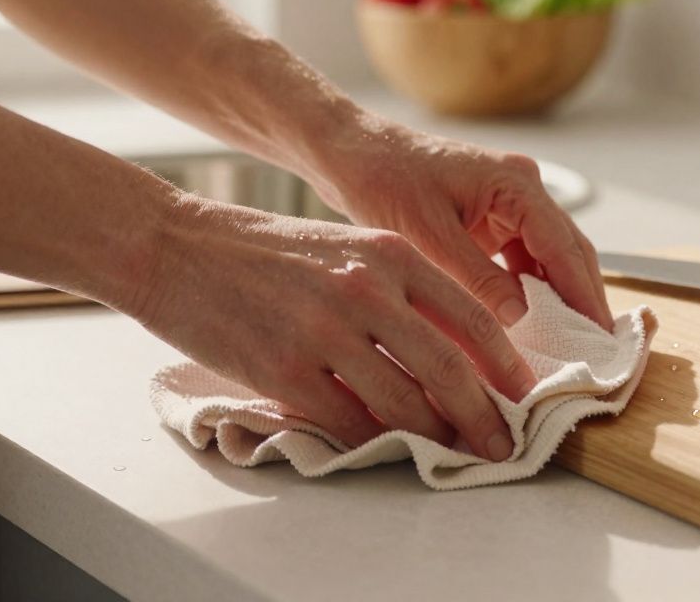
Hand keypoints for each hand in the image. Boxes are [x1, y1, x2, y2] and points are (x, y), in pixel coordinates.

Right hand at [129, 195, 537, 460]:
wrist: (177, 247)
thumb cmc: (265, 249)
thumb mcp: (348, 246)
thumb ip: (401, 289)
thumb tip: (452, 346)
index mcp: (390, 254)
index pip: (471, 318)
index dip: (504, 364)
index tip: (522, 391)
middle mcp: (366, 290)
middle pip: (448, 369)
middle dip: (485, 414)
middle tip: (502, 442)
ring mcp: (325, 333)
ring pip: (405, 402)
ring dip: (438, 436)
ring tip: (456, 453)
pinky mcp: (285, 372)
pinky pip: (349, 420)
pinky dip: (377, 440)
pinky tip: (394, 448)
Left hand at [314, 118, 613, 331]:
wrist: (351, 154)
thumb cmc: (383, 181)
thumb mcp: (429, 236)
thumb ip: (478, 277)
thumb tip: (522, 317)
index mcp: (515, 183)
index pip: (565, 247)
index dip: (584, 295)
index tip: (598, 337)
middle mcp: (522, 188)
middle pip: (569, 251)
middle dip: (583, 299)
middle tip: (597, 350)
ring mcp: (509, 202)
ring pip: (549, 256)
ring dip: (559, 296)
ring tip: (570, 344)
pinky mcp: (491, 217)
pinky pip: (523, 257)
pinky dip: (530, 289)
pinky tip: (530, 323)